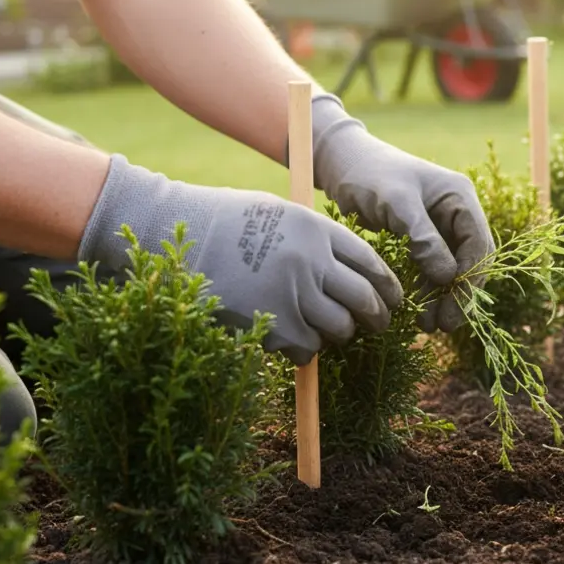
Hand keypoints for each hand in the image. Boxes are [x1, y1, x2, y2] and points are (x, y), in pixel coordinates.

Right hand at [78, 154, 402, 364]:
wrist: (170, 233)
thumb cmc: (223, 221)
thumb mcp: (278, 214)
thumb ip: (315, 239)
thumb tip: (348, 270)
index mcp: (317, 230)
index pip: (371, 264)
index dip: (388, 286)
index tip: (393, 299)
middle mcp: (311, 262)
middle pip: (365, 299)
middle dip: (376, 317)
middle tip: (376, 324)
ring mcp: (292, 295)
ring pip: (339, 329)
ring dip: (337, 333)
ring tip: (324, 328)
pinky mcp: (270, 326)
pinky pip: (307, 349)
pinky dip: (304, 349)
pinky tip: (290, 337)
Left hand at [308, 93, 494, 332]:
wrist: (342, 165)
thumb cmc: (369, 174)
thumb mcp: (397, 203)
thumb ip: (423, 238)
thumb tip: (448, 276)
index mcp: (460, 197)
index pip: (479, 244)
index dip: (471, 279)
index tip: (455, 308)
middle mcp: (456, 213)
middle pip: (470, 261)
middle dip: (459, 294)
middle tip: (444, 325)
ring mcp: (440, 228)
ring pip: (452, 270)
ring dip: (443, 298)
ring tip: (429, 325)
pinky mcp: (422, 240)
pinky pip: (432, 271)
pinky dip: (427, 292)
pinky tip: (417, 312)